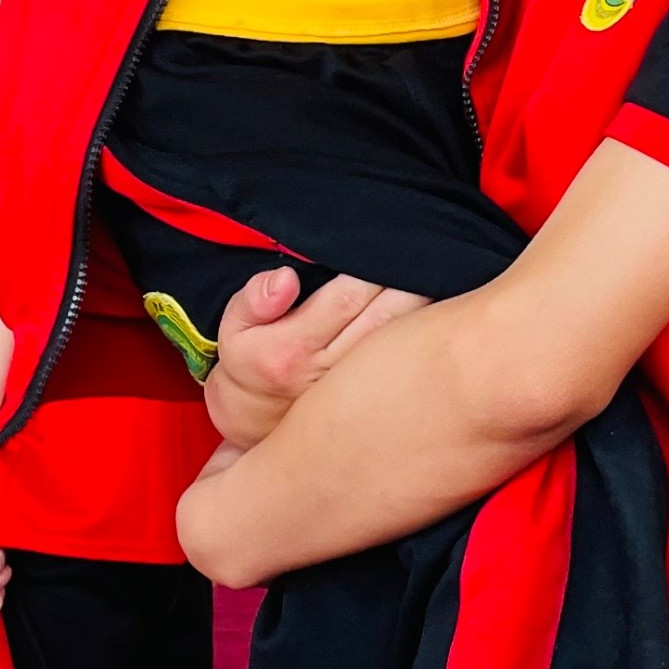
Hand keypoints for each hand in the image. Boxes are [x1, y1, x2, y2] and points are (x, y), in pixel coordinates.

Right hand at [206, 267, 423, 451]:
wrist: (254, 425)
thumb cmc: (249, 364)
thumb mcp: (233, 330)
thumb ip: (254, 300)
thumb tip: (286, 279)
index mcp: (293, 347)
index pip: (348, 297)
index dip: (375, 267)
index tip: (390, 243)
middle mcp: (329, 370)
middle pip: (387, 317)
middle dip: (410, 281)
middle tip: (423, 251)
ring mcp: (354, 387)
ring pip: (403, 340)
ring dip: (426, 304)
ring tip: (434, 271)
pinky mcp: (372, 396)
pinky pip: (406, 359)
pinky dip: (425, 331)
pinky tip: (435, 311)